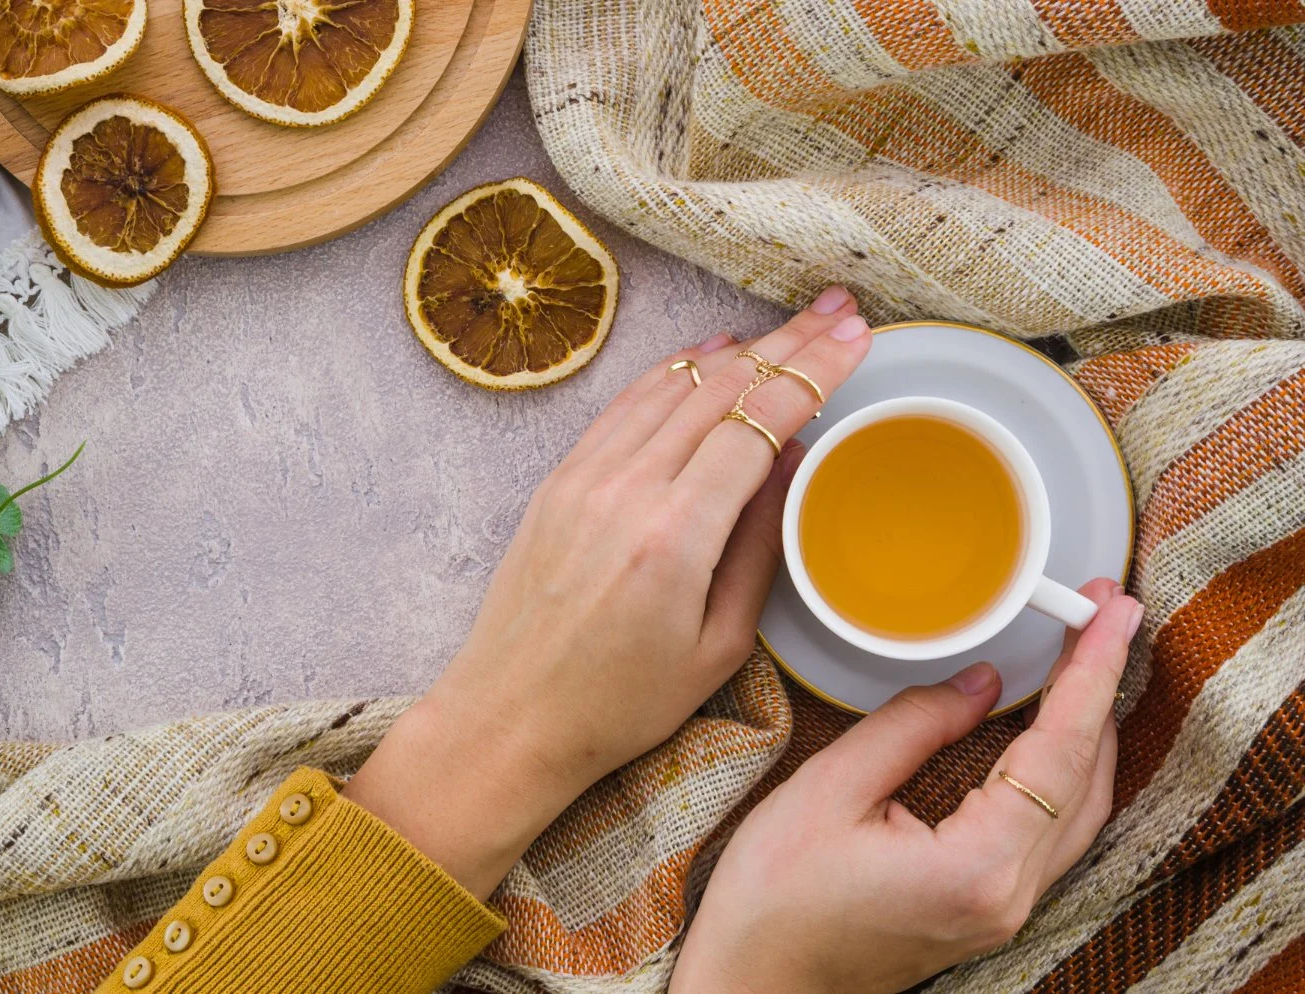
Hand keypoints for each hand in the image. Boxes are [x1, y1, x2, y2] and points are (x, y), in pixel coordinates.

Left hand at [344, 288, 872, 896]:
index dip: (812, 373)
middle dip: (787, 343)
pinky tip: (706, 354)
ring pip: (671, 387)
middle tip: (839, 311)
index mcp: (674, 537)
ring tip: (788, 325)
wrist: (509, 716)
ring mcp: (584, 478)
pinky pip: (624, 406)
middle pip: (719, 389)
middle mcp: (625, 490)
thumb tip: (793, 460)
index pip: (755, 423)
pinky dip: (670, 372)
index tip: (855, 339)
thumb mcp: (719, 645)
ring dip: (735, 349)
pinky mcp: (558, 481)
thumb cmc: (620, 703)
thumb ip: (762, 545)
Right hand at [670, 579, 1142, 993]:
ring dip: (1087, 730)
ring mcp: (1002, 911)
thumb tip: (978, 683)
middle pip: (1087, 780)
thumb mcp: (827, 792)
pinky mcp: (985, 911)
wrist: (752, 982)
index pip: (1058, 753)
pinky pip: (1050, 831)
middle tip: (1103, 616)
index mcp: (976, 869)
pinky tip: (1048, 730)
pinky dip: (1061, 769)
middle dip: (1099, 690)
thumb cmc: (772, 902)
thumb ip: (911, 727)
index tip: (1112, 614)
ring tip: (1083, 659)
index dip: (1089, 674)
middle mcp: (1007, 898)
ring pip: (1079, 809)